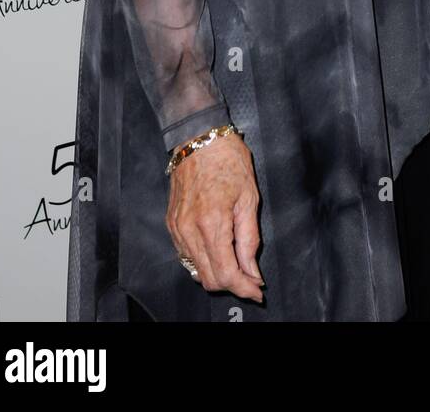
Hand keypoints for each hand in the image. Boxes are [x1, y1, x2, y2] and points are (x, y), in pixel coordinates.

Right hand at [166, 133, 263, 301]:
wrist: (199, 138)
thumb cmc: (227, 160)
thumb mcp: (249, 197)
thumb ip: (250, 239)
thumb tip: (252, 271)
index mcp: (212, 223)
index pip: (226, 273)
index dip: (244, 287)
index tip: (257, 290)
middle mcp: (189, 230)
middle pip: (209, 279)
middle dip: (232, 284)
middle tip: (250, 278)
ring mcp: (177, 229)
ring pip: (196, 271)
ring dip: (218, 274)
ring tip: (236, 262)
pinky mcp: (172, 225)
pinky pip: (187, 256)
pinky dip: (204, 261)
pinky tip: (218, 249)